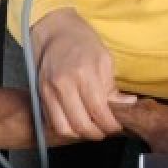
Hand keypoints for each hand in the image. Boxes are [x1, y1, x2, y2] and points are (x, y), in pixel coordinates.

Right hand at [32, 8, 135, 139]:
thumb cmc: (82, 43)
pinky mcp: (40, 96)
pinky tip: (76, 122)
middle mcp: (64, 85)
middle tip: (106, 130)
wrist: (55, 32)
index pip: (98, 111)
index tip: (117, 126)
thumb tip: (127, 106)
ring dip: (80, 135)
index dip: (110, 125)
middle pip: (81, 125)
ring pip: (64, 129)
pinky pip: (52, 122)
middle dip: (97, 134)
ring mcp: (49, 92)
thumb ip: (113, 88)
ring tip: (91, 128)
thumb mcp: (104, 60)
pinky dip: (66, 128)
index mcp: (84, 74)